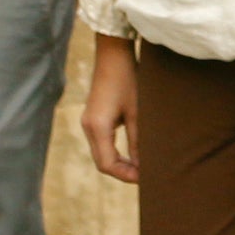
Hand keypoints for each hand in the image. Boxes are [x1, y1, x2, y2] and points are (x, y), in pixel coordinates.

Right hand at [81, 34, 139, 182]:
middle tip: (145, 176)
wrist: (114, 55)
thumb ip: (139, 140)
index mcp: (97, 127)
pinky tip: (133, 153)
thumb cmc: (129, 80)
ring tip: (142, 168)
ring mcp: (88, 122)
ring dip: (120, 163)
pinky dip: (116, 152)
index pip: (107, 164)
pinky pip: (102, 143)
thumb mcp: (138, 112)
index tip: (145, 179)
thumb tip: (144, 165)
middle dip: (123, 171)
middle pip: (102, 162)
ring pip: (102, 153)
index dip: (125, 175)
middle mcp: (88, 127)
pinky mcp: (93, 117)